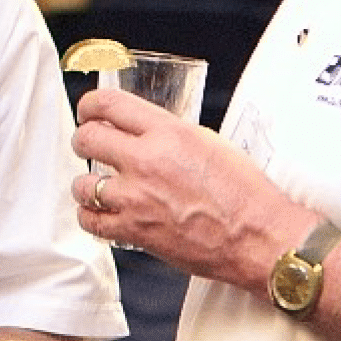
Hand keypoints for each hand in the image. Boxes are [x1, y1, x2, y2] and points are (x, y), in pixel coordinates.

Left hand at [72, 88, 307, 287]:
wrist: (258, 237)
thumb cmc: (245, 193)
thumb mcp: (209, 143)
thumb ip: (170, 136)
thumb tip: (145, 133)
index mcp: (168, 132)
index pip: (110, 104)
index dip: (90, 105)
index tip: (88, 111)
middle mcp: (147, 160)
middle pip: (86, 138)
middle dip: (83, 140)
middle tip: (88, 145)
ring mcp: (136, 197)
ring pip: (82, 184)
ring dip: (86, 184)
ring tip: (97, 186)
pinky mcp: (134, 230)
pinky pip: (90, 221)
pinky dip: (90, 216)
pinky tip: (100, 213)